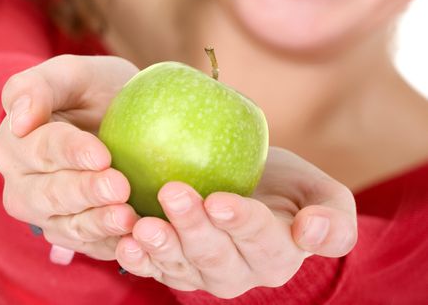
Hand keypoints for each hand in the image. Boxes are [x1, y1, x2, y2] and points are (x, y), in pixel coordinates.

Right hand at [0, 55, 139, 261]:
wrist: (117, 117)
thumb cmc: (94, 90)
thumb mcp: (72, 74)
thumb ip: (39, 86)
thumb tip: (19, 119)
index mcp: (17, 144)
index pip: (42, 149)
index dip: (71, 153)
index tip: (101, 155)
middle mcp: (25, 185)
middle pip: (51, 194)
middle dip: (86, 192)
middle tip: (120, 187)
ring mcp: (49, 214)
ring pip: (68, 226)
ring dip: (99, 224)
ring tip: (129, 218)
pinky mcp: (75, 232)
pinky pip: (90, 246)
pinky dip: (111, 245)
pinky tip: (136, 240)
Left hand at [115, 148, 356, 298]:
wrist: (254, 187)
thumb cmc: (288, 185)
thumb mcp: (323, 193)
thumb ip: (333, 217)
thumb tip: (311, 231)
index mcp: (278, 253)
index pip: (261, 240)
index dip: (241, 223)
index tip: (219, 200)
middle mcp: (242, 272)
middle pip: (216, 255)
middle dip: (194, 228)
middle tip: (173, 193)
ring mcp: (206, 273)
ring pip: (184, 266)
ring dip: (162, 247)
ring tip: (141, 227)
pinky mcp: (179, 267)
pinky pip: (160, 268)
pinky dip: (141, 258)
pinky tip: (125, 242)